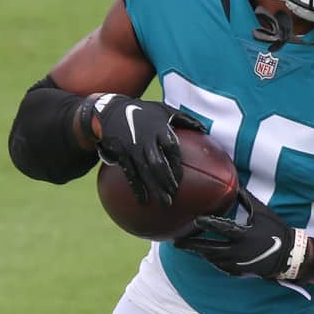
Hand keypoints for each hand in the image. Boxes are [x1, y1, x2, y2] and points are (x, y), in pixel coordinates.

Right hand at [89, 93, 204, 205]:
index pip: (171, 148)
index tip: (181, 179)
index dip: (176, 164)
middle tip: (174, 194)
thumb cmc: (143, 112)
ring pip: (144, 172)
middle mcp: (145, 139)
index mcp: (159, 128)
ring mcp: (132, 148)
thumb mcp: (164, 110)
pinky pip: (130, 173)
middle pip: (158, 163)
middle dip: (167, 181)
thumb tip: (203, 129)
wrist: (111, 110)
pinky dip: (136, 188)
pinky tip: (143, 200)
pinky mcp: (121, 154)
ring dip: (154, 188)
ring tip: (164, 202)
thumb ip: (184, 119)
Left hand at [174, 188, 313, 280]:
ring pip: (213, 259)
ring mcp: (238, 264)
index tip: (195, 220)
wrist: (290, 255)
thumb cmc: (275, 230)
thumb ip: (245, 199)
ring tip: (187, 247)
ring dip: (200, 253)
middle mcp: (239, 251)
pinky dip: (212, 260)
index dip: (208, 224)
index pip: (222, 228)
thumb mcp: (261, 212)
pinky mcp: (239, 272)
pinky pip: (221, 267)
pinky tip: (205, 255)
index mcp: (245, 234)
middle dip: (192, 246)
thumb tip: (233, 183)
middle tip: (176, 242)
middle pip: (209, 249)